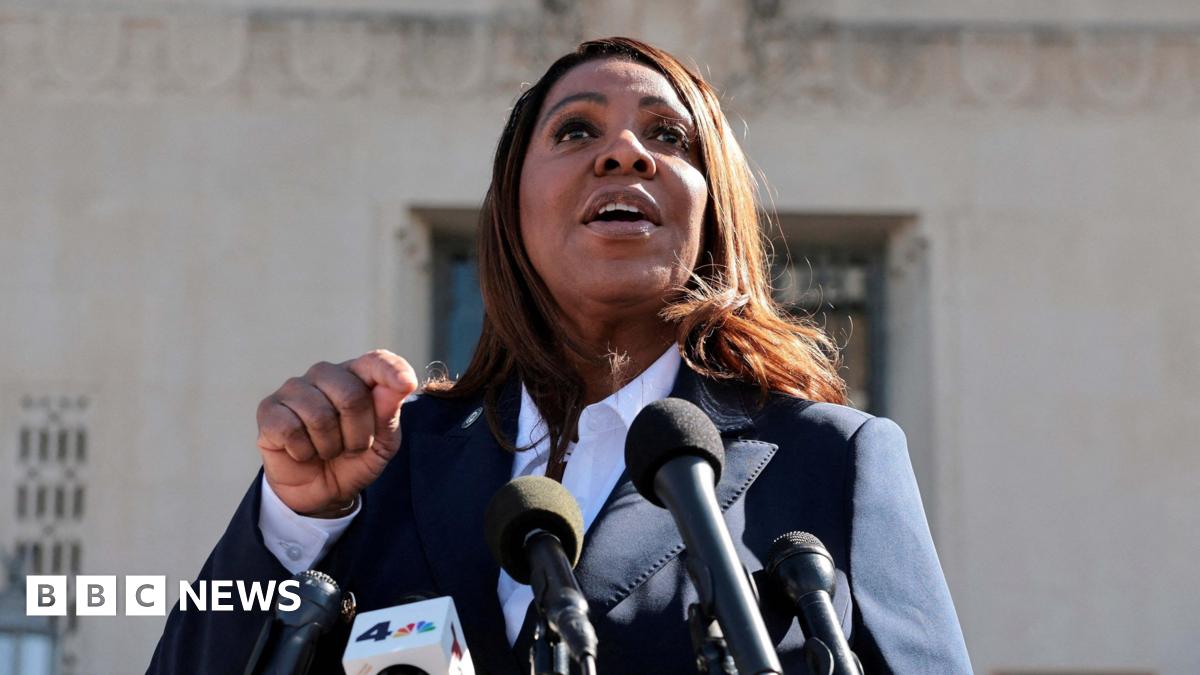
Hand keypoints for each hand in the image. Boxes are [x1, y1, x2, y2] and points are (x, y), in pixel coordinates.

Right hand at [256, 350, 418, 516]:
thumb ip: (389, 413)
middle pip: (351, 395)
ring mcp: (294, 389)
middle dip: (358, 434)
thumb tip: (400, 384)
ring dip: (330, 446)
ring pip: (320, 416)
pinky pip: (291, 429)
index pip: (376, 361)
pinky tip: (302, 451)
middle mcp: (325, 374)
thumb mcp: (383, 444)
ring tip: (327, 450)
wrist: (320, 491)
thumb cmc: (354, 460)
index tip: (407, 383)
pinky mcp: (269, 410)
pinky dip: (303, 451)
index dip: (391, 370)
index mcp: (357, 375)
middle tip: (352, 447)